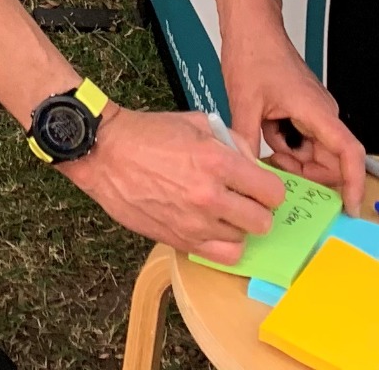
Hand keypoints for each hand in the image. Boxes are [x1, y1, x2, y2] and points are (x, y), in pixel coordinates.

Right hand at [64, 108, 286, 262]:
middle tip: (244, 200)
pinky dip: (223, 244)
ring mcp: (195, 223)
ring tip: (224, 212)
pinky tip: (213, 228)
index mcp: (217, 162)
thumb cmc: (149, 133)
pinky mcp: (179, 240)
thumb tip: (254, 165)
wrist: (105, 153)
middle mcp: (210, 197)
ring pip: (243, 240)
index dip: (270, 188)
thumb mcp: (197, 122)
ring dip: (238, 227)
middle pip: (262, 221)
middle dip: (258, 209)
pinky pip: (221, 256)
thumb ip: (233, 142)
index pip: (272, 192)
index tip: (260, 186)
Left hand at [220, 24, 365, 214]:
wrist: (250, 27)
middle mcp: (322, 113)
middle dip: (304, 173)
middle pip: (328, 161)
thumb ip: (248, 141)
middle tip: (274, 169)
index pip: (349, 154)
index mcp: (316, 111)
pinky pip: (300, 141)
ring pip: (312, 154)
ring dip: (290, 159)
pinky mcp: (302, 111)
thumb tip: (248, 170)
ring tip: (263, 142)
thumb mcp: (244, 102)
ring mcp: (313, 112)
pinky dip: (283, 145)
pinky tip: (263, 131)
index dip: (354, 184)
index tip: (351, 208)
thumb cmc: (253, 53)